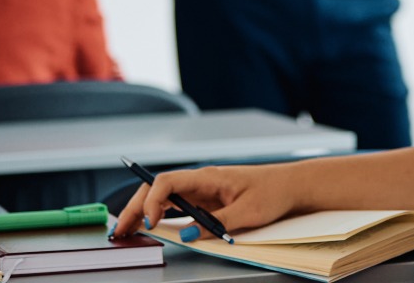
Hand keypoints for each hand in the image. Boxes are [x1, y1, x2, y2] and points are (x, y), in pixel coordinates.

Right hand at [112, 165, 299, 238]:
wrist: (292, 186)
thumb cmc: (273, 192)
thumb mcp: (248, 213)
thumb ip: (217, 224)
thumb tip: (187, 235)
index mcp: (207, 177)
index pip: (167, 182)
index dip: (152, 201)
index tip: (150, 222)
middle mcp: (200, 181)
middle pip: (157, 190)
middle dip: (136, 208)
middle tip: (121, 231)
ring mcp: (201, 191)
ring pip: (163, 198)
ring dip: (143, 212)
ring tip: (127, 231)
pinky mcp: (206, 200)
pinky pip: (177, 206)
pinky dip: (160, 216)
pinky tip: (149, 227)